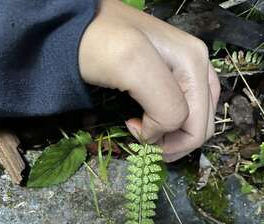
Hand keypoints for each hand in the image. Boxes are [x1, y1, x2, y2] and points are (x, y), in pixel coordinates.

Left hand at [79, 0, 219, 161]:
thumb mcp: (133, 66)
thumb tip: (160, 135)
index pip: (194, 127)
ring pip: (196, 123)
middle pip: (201, 127)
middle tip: (142, 138)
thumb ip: (164, 105)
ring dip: (173, 136)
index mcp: (195, 64)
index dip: (164, 140)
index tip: (131, 127)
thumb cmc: (97, 42)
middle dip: (173, 142)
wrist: (76, 26)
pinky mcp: (177, 76)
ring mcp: (189, 71)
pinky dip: (170, 124)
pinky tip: (149, 118)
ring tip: (144, 129)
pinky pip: (187, 111)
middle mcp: (199, 66)